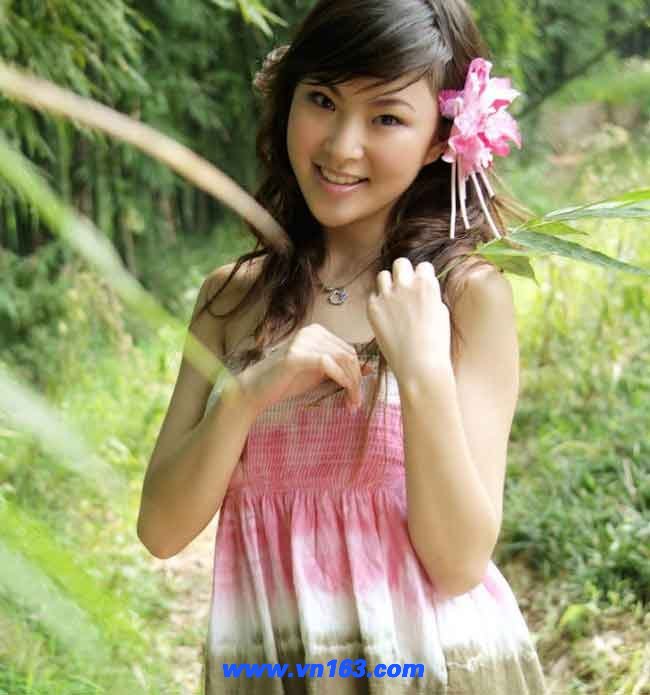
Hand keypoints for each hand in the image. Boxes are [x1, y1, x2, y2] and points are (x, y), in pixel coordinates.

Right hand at [236, 324, 373, 414]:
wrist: (256, 389)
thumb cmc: (286, 381)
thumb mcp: (318, 373)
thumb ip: (339, 368)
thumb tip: (368, 369)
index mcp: (318, 332)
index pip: (349, 351)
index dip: (358, 374)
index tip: (357, 396)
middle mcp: (312, 332)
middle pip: (348, 355)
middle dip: (357, 381)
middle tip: (356, 403)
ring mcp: (303, 341)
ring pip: (342, 360)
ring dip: (352, 384)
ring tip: (351, 403)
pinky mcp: (296, 355)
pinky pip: (329, 365)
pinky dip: (341, 380)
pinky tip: (344, 394)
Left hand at [366, 258, 451, 379]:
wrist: (419, 365)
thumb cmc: (436, 343)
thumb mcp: (441, 313)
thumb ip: (430, 296)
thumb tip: (422, 289)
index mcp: (427, 284)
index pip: (422, 266)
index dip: (422, 277)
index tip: (421, 289)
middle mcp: (406, 285)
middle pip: (400, 263)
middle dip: (404, 273)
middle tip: (405, 290)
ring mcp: (387, 296)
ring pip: (383, 275)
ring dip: (388, 284)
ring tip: (393, 300)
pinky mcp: (373, 308)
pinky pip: (373, 296)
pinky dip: (379, 302)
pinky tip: (386, 316)